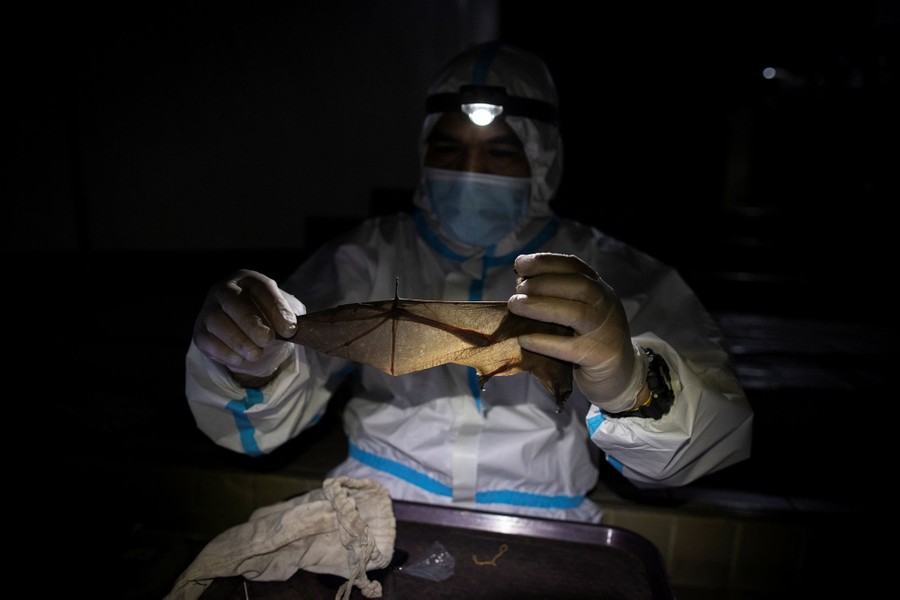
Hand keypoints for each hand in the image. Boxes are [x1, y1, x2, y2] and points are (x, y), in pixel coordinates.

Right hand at [192, 269, 304, 384]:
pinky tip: (240, 360)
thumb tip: (292, 330)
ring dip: (237, 339)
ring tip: (256, 354)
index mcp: (249, 280)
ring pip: (216, 320)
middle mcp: (225, 289)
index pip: (261, 288)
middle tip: (268, 340)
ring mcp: (209, 309)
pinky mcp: (200, 331)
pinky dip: (223, 351)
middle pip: (234, 301)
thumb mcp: (283, 316)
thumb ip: (288, 320)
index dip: (275, 307)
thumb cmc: (269, 320)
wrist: (250, 335)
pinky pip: (206, 340)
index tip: (290, 329)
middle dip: (251, 322)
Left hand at [508, 253, 644, 411]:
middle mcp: (605, 305)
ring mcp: (603, 331)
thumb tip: (521, 283)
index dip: (545, 262)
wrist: (622, 373)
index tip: (519, 264)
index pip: (574, 267)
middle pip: (577, 285)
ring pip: (575, 313)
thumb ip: (560, 297)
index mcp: (599, 289)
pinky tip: (524, 339)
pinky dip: (544, 342)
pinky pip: (568, 348)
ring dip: (540, 306)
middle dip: (543, 283)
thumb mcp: (583, 310)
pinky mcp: (596, 356)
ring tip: (515, 306)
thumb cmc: (591, 337)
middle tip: (517, 290)